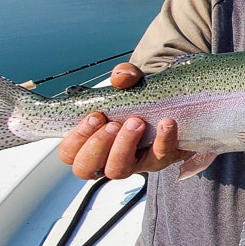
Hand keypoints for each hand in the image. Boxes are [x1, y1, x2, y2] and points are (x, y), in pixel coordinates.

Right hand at [57, 62, 191, 178]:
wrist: (175, 105)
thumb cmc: (141, 99)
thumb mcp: (131, 83)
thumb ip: (124, 76)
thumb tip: (120, 78)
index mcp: (91, 143)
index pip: (69, 153)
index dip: (76, 139)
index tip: (94, 116)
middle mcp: (107, 158)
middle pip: (86, 169)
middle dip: (96, 145)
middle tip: (112, 124)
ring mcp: (134, 163)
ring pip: (117, 170)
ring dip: (124, 145)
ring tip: (137, 122)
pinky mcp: (160, 160)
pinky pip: (160, 157)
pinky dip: (163, 140)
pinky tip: (167, 123)